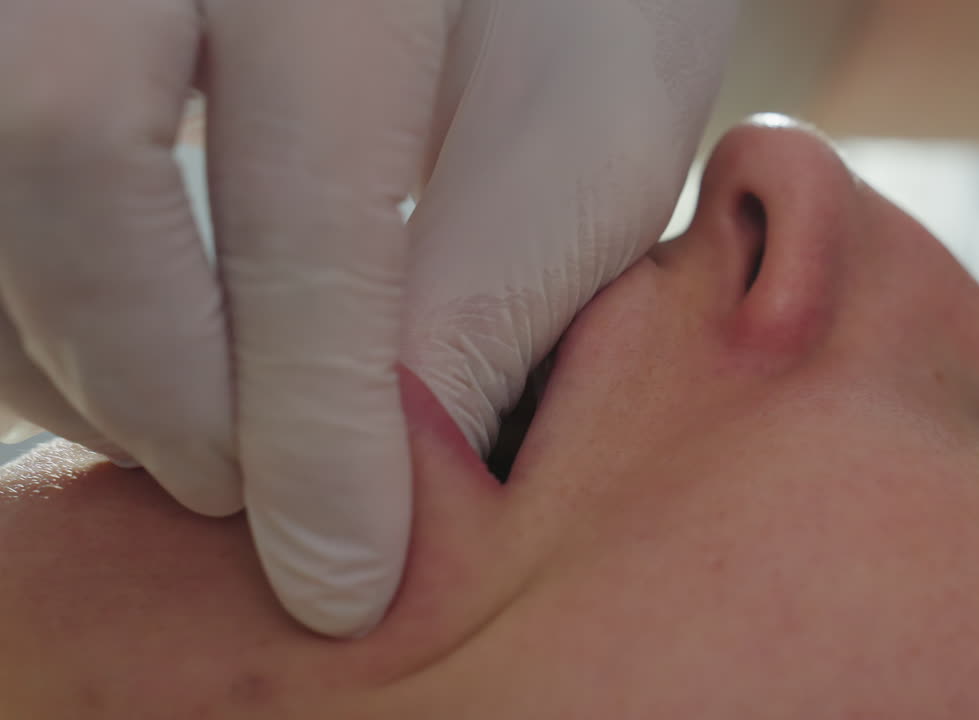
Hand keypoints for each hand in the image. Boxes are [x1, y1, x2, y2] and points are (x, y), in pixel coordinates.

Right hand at [0, 0, 734, 637]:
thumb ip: (485, 298)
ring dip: (72, 342)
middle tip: (235, 490)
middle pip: (67, 136)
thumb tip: (371, 492)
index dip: (306, 420)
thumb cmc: (590, 19)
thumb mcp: (588, 142)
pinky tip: (135, 349)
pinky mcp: (53, 7)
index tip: (342, 574)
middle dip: (147, 368)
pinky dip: (36, 292)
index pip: (296, 206)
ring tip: (197, 434)